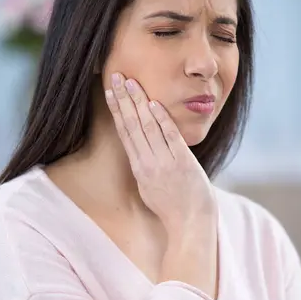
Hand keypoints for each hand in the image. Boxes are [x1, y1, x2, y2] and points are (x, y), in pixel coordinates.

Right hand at [105, 73, 215, 232]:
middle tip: (114, 76)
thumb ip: (145, 167)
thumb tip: (140, 150)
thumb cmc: (172, 207)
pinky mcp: (182, 162)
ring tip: (130, 81)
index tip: (110, 91)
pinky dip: (161, 118)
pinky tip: (153, 102)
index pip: (125, 133)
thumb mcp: (150, 188)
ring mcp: (164, 163)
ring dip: (138, 102)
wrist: (190, 223)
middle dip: (123, 99)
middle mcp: (147, 163)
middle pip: (131, 125)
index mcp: (139, 168)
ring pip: (147, 127)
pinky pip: (169, 136)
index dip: (117, 110)